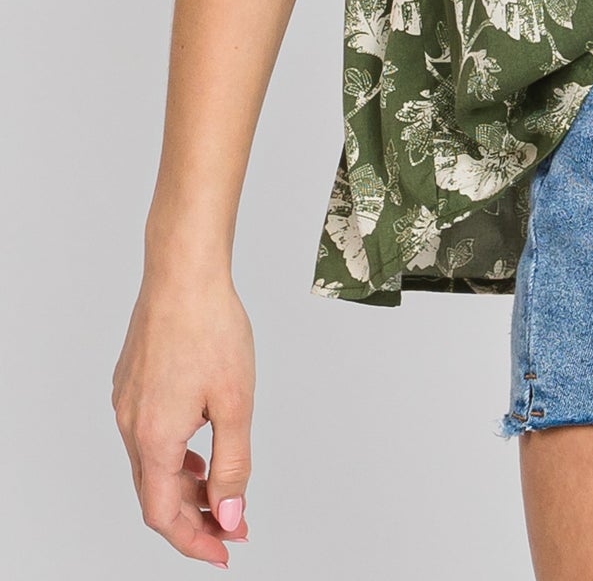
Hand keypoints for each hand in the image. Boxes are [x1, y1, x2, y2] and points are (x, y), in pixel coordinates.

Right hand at [112, 272, 254, 566]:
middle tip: (233, 524)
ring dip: (185, 486)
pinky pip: (148, 436)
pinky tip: (201, 446)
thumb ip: (233, 464)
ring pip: (151, 465)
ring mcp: (126, 403)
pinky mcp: (131, 384)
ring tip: (222, 489)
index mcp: (154, 437)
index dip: (194, 540)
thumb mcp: (235, 401)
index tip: (223, 551)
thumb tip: (228, 514)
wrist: (183, 272)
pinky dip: (174, 455)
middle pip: (155, 495)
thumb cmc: (210, 325)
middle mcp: (131, 425)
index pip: (164, 515)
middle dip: (194, 517)